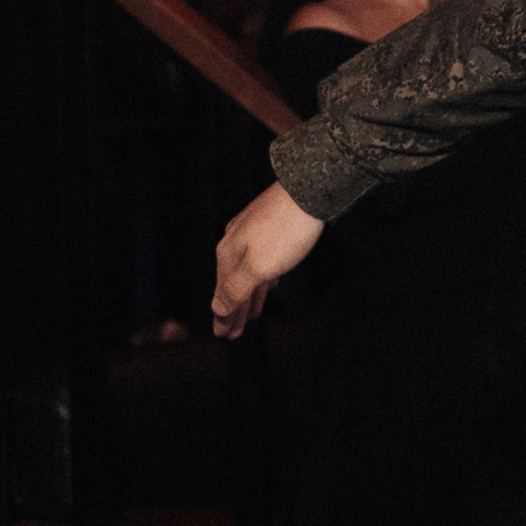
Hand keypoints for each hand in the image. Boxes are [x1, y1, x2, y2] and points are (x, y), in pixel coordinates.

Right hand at [212, 182, 324, 338]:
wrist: (309, 189)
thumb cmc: (287, 230)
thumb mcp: (259, 266)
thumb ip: (236, 289)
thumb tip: (217, 309)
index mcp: (228, 254)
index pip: (223, 295)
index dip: (225, 317)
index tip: (225, 336)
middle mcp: (234, 242)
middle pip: (232, 284)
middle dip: (234, 310)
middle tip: (235, 333)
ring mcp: (251, 233)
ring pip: (247, 272)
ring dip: (248, 295)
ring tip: (251, 313)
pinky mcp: (269, 226)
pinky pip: (260, 260)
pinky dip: (261, 278)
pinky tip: (269, 282)